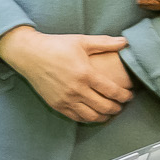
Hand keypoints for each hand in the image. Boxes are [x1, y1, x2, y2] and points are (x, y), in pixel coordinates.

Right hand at [0, 27, 133, 123]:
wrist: (29, 54)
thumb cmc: (56, 45)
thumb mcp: (81, 41)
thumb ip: (105, 43)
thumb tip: (125, 41)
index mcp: (85, 74)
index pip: (112, 91)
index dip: (124, 95)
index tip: (129, 95)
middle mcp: (76, 90)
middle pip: (104, 107)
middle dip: (117, 108)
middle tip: (122, 105)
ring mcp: (65, 99)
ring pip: (91, 116)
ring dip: (104, 117)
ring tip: (110, 113)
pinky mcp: (56, 105)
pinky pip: (76, 117)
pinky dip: (88, 118)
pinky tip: (93, 114)